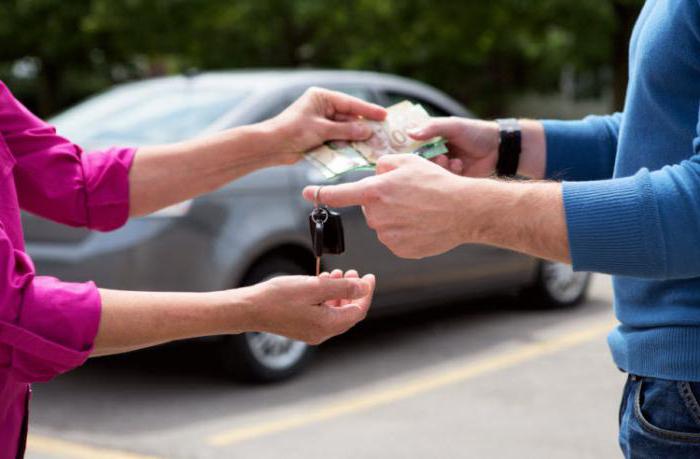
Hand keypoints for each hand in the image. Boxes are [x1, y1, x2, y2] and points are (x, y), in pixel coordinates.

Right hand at [245, 270, 375, 344]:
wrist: (250, 309)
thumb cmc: (278, 297)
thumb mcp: (314, 287)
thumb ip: (342, 287)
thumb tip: (364, 288)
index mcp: (327, 325)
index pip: (357, 310)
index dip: (366, 293)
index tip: (369, 277)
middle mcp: (322, 333)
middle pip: (348, 312)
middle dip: (353, 291)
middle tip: (353, 272)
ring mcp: (311, 332)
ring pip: (335, 312)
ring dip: (339, 293)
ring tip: (337, 274)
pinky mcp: (302, 327)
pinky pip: (323, 314)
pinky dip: (327, 298)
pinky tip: (321, 283)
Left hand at [265, 87, 386, 164]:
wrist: (272, 146)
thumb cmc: (293, 131)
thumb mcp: (322, 129)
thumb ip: (346, 130)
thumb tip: (367, 131)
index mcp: (321, 98)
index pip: (349, 103)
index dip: (368, 110)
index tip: (384, 115)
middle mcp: (323, 108)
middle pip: (349, 117)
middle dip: (363, 127)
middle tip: (382, 133)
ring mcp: (321, 122)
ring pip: (344, 130)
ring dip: (355, 138)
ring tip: (373, 144)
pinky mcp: (319, 136)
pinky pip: (337, 139)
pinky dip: (346, 144)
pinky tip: (358, 150)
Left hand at [303, 154, 471, 258]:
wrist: (464, 210)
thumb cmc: (438, 182)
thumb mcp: (409, 161)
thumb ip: (384, 164)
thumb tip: (374, 173)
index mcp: (375, 191)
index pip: (341, 194)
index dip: (321, 193)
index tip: (307, 193)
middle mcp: (377, 215)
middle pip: (369, 210)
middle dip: (383, 203)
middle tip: (409, 197)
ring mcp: (388, 235)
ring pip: (383, 225)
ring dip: (395, 218)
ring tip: (420, 210)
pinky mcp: (400, 249)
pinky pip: (395, 239)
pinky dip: (405, 232)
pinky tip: (422, 224)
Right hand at [408, 117, 498, 176]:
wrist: (498, 148)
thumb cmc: (475, 132)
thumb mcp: (453, 126)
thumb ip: (432, 128)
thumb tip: (409, 133)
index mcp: (431, 140)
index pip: (412, 147)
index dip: (410, 152)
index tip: (412, 154)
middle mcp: (434, 154)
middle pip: (419, 163)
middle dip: (427, 162)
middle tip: (438, 157)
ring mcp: (443, 167)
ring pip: (431, 173)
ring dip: (439, 167)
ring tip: (449, 160)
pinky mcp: (453, 179)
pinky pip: (444, 182)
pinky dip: (450, 173)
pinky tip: (460, 165)